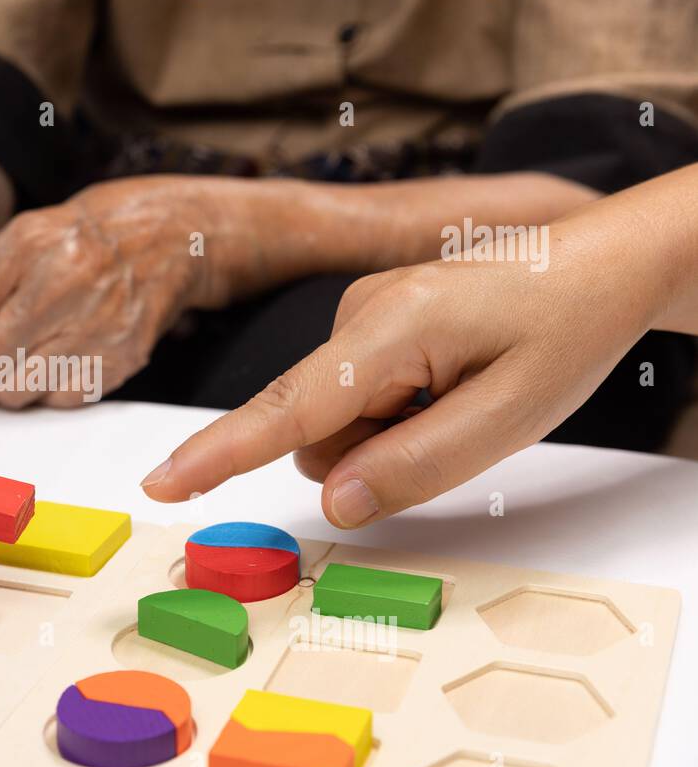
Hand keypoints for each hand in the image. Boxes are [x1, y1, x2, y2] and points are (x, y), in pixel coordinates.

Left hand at [0, 178, 234, 406]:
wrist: (171, 237)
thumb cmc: (84, 235)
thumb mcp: (19, 240)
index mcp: (27, 247)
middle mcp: (60, 286)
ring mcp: (94, 327)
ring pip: (14, 390)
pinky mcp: (119, 361)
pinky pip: (56, 400)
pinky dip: (38, 393)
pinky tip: (41, 368)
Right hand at [140, 254, 659, 526]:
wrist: (607, 261)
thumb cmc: (568, 328)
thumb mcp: (510, 418)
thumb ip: (415, 467)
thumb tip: (334, 504)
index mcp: (389, 328)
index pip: (287, 409)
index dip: (221, 454)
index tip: (160, 482)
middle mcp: (357, 313)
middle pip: (318, 432)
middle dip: (374, 454)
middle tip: (460, 422)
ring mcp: (361, 314)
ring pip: (336, 422)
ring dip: (390, 433)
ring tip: (459, 395)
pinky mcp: (370, 324)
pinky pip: (356, 398)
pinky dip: (397, 410)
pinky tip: (449, 381)